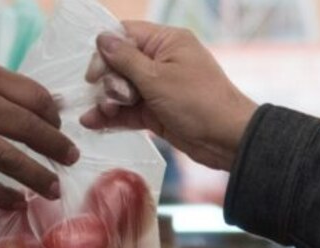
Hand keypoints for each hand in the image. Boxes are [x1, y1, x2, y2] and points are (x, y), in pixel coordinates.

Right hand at [80, 22, 257, 170]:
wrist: (226, 140)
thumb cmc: (199, 103)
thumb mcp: (157, 78)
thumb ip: (126, 59)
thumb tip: (102, 39)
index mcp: (167, 42)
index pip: (126, 35)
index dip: (107, 52)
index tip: (96, 73)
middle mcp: (161, 61)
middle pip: (119, 63)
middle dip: (109, 81)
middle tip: (115, 96)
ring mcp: (158, 88)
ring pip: (122, 89)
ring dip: (108, 100)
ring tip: (102, 112)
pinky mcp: (155, 111)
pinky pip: (128, 110)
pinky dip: (112, 116)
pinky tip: (93, 122)